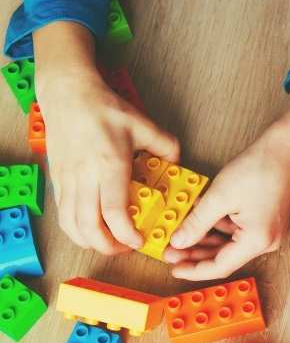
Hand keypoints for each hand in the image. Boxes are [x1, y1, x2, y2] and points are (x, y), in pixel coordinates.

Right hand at [38, 64, 179, 254]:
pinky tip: (93, 228)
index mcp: (109, 165)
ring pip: (71, 225)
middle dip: (109, 247)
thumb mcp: (144, 125)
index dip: (126, 234)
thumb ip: (166, 147)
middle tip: (127, 247)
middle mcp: (85, 177)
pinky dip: (77, 229)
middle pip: (89, 226)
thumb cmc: (104, 109)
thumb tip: (179, 164)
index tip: (140, 241)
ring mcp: (68, 180)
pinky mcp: (58, 180)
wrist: (69, 94)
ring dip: (91, 241)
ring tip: (111, 241)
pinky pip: (62, 215)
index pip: (114, 212)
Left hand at [164, 131, 289, 279]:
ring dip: (206, 242)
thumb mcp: (218, 198)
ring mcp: (268, 234)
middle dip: (196, 255)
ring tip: (181, 236)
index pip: (221, 266)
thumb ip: (196, 224)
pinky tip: (200, 223)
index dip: (195, 270)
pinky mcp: (266, 225)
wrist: (281, 152)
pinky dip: (218, 231)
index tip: (175, 269)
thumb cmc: (258, 170)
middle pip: (226, 257)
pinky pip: (238, 235)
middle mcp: (267, 242)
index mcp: (257, 240)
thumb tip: (178, 243)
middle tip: (171, 251)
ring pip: (230, 246)